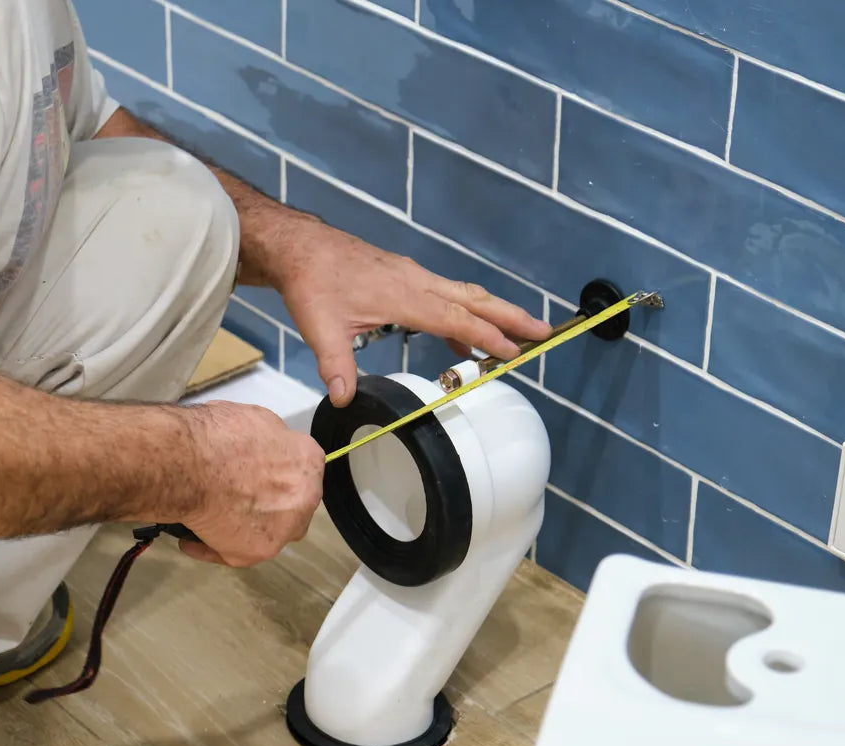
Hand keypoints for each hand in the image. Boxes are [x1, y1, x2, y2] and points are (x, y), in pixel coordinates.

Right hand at [179, 401, 324, 566]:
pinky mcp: (258, 552)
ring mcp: (285, 528)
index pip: (299, 470)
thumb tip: (260, 450)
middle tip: (232, 496)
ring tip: (207, 520)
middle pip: (290, 505)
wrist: (191, 464)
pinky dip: (211, 547)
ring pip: (266, 533)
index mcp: (308, 459)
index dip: (275, 471)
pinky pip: (232, 553)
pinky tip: (191, 541)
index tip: (252, 472)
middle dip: (266, 503)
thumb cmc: (218, 435)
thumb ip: (267, 440)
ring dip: (243, 528)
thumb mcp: (253, 418)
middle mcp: (306, 497)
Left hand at [269, 218, 551, 405]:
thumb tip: (342, 398)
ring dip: (492, 314)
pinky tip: (459, 341)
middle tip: (544, 333)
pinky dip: (462, 315)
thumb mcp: (319, 328)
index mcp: (404, 296)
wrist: (301, 248)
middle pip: (475, 300)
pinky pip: (444, 296)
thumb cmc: (312, 282)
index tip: (513, 352)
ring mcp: (412, 277)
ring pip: (464, 295)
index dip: (487, 337)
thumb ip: (335, 365)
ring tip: (517, 336)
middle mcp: (416, 282)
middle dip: (511, 317)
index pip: (457, 319)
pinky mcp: (404, 276)